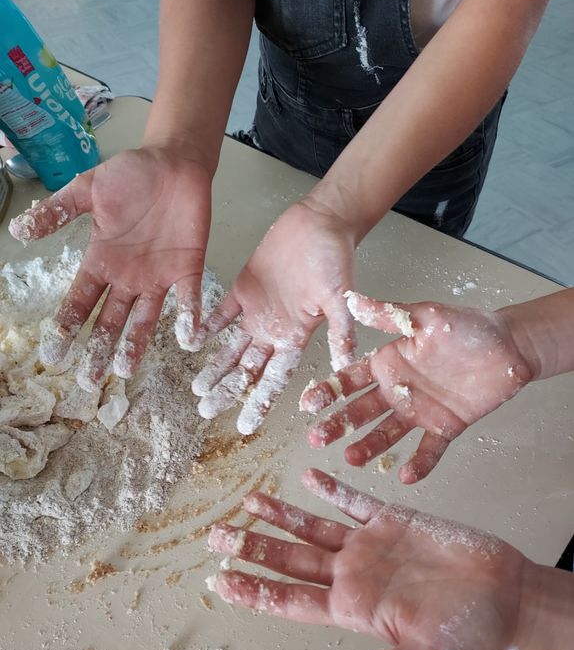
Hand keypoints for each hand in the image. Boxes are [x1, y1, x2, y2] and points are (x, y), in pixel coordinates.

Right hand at [9, 147, 211, 389]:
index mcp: (103, 260)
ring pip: (145, 319)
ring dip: (135, 344)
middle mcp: (129, 277)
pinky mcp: (189, 269)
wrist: (174, 163)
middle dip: (98, 348)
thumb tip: (18, 231)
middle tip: (87, 381)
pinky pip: (189, 298)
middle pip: (110, 320)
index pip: (80, 301)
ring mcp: (159, 276)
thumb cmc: (132, 176)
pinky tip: (186, 340)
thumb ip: (57, 211)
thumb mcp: (87, 190)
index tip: (54, 355)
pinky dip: (189, 318)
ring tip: (123, 370)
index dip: (67, 327)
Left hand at [188, 199, 358, 433]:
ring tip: (196, 388)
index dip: (261, 402)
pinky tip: (191, 342)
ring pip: (232, 348)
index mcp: (296, 337)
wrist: (321, 223)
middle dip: (229, 390)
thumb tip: (346, 366)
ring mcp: (257, 312)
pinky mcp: (244, 289)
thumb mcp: (341, 297)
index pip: (276, 378)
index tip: (246, 426)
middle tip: (206, 410)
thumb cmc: (335, 259)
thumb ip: (340, 330)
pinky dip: (207, 327)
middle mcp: (274, 331)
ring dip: (215, 367)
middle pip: (248, 369)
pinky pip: (221, 314)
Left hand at [207, 469, 529, 649]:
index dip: (255, 590)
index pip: (290, 599)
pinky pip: (354, 501)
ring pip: (314, 527)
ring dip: (282, 515)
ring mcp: (370, 546)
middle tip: (218, 533)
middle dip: (254, 546)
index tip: (221, 580)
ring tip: (250, 501)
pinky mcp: (392, 520)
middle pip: (292, 559)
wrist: (505, 593)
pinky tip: (309, 477)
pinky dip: (331, 489)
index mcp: (352, 608)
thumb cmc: (468, 629)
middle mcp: (353, 575)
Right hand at [300, 294, 532, 482]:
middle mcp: (397, 391)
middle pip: (360, 412)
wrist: (509, 347)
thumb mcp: (424, 317)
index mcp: (388, 364)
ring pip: (387, 434)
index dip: (327, 392)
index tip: (307, 404)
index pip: (349, 380)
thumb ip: (388, 315)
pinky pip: (428, 450)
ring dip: (369, 447)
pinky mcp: (444, 428)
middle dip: (338, 425)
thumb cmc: (467, 327)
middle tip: (318, 438)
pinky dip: (418, 464)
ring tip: (352, 459)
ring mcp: (419, 412)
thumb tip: (352, 298)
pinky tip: (406, 475)